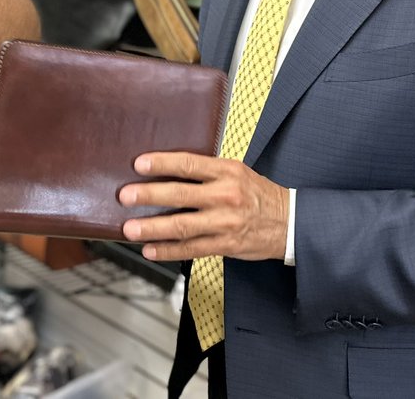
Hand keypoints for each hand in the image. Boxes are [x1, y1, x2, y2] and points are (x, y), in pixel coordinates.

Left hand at [118, 152, 289, 262]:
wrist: (289, 222)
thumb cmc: (257, 194)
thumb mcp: (236, 172)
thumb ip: (206, 172)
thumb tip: (166, 170)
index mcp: (226, 171)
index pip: (188, 164)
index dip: (162, 163)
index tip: (139, 164)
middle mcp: (225, 195)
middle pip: (180, 195)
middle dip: (149, 196)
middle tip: (125, 196)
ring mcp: (225, 222)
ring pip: (182, 226)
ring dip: (152, 228)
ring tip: (130, 229)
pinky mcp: (225, 244)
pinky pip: (192, 249)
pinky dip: (168, 250)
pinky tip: (150, 250)